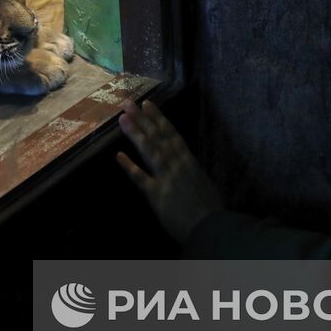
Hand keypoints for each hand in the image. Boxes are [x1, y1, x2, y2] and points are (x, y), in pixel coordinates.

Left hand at [117, 99, 224, 244]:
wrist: (211, 227)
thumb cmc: (212, 209)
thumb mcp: (204, 184)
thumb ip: (193, 173)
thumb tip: (187, 165)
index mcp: (190, 162)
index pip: (172, 135)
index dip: (159, 119)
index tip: (148, 105)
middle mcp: (177, 165)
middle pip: (158, 138)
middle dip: (142, 120)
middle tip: (128, 103)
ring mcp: (166, 178)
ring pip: (149, 151)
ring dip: (136, 134)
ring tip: (123, 119)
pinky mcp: (157, 194)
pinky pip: (141, 178)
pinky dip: (130, 167)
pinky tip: (119, 155)